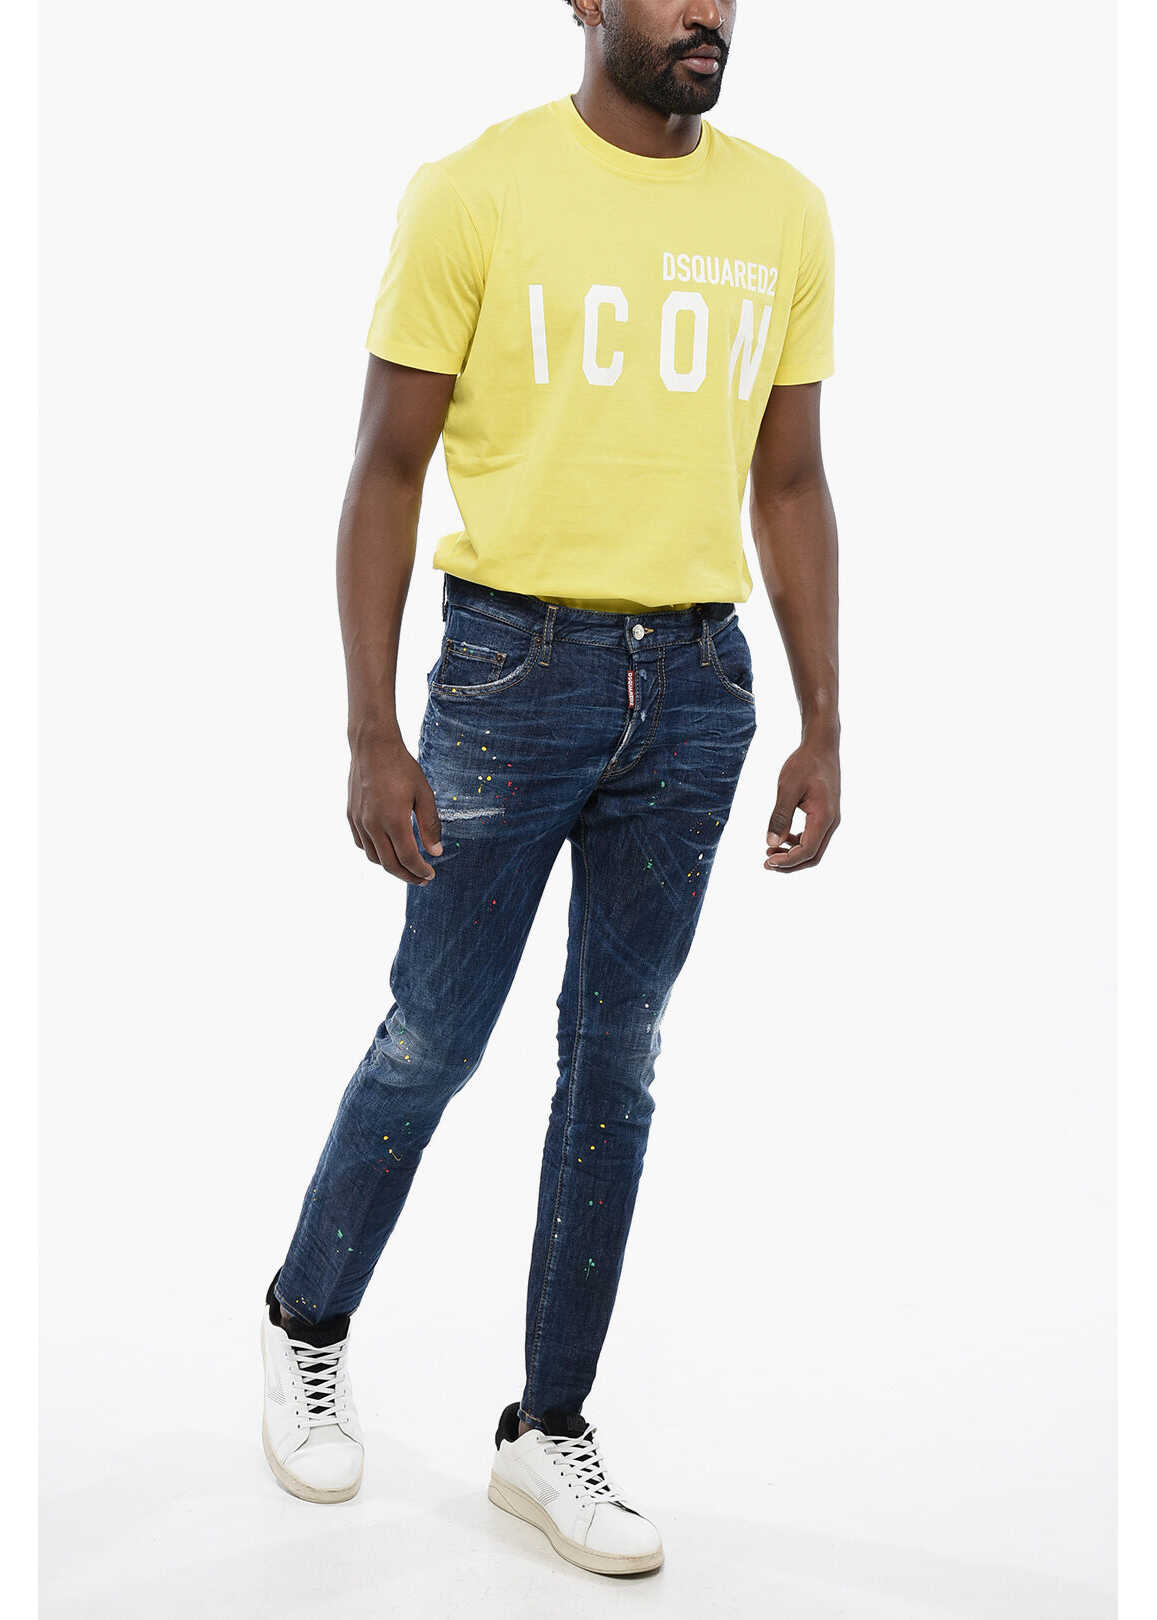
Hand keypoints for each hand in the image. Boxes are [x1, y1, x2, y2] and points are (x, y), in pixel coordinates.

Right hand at [347, 731, 442, 883]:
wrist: (372, 746)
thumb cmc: (402, 767)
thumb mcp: (424, 794)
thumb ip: (429, 825)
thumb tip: (435, 852)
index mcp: (394, 820)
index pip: (408, 858)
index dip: (420, 871)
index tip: (431, 875)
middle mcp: (373, 825)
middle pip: (389, 864)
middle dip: (407, 876)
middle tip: (422, 879)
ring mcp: (359, 821)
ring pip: (374, 857)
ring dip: (391, 866)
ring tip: (406, 866)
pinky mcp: (351, 816)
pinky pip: (362, 844)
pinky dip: (375, 853)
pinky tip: (387, 849)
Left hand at [765, 738, 840, 872]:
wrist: (821, 746)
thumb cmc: (804, 764)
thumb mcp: (787, 788)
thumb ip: (780, 816)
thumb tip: (771, 843)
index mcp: (824, 817)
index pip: (807, 851)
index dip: (787, 861)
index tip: (767, 861)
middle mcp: (831, 822)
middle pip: (813, 856)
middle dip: (790, 864)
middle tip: (766, 863)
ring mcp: (830, 819)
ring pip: (814, 848)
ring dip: (793, 855)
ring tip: (769, 852)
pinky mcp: (825, 814)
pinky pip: (813, 837)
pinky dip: (797, 843)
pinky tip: (782, 838)